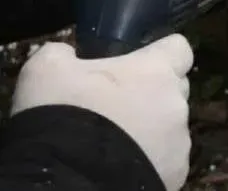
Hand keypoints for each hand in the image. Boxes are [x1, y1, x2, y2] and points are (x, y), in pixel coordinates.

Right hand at [11, 35, 192, 190]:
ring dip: (149, 128)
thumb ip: (64, 54)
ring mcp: (180, 141)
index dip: (159, 53)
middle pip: (173, 90)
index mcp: (156, 70)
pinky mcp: (175, 173)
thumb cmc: (64, 112)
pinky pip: (166, 159)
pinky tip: (119, 164)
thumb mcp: (47, 70)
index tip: (136, 63)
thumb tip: (67, 55)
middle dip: (150, 94)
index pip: (178, 48)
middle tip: (115, 105)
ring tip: (113, 140)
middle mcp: (177, 103)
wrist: (68, 179)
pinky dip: (148, 159)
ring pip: (169, 126)